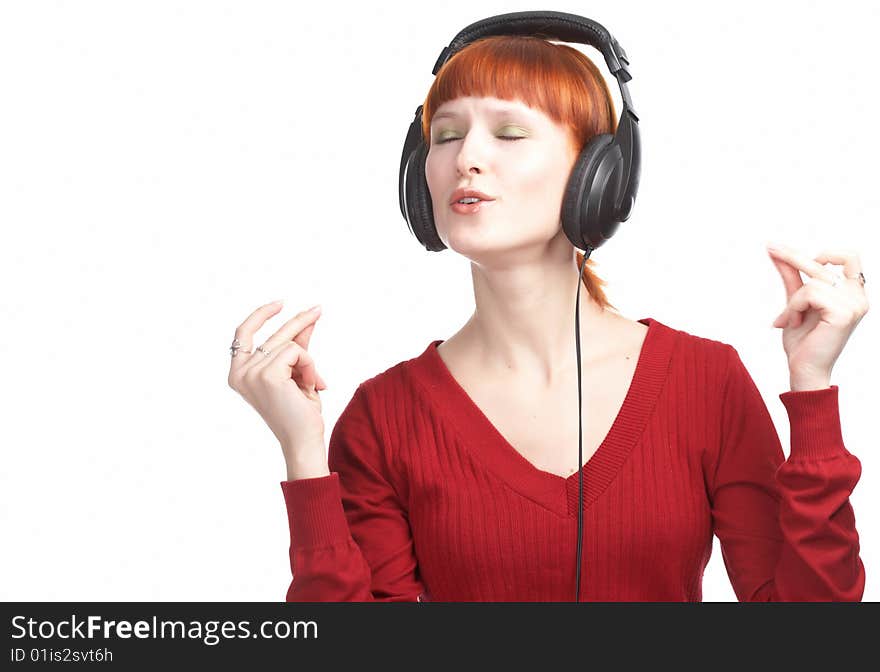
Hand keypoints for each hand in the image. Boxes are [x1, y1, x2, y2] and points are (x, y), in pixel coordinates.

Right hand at [227, 301, 328, 460]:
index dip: (261, 315)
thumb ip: (297, 347)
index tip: (281, 304)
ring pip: (291, 344)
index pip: (242, 333)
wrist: (303, 441)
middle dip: (300, 322)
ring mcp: (251, 373)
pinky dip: (310, 367)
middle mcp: (240, 373)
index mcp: (239, 373)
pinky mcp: (267, 374)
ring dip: (308, 364)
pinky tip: (310, 386)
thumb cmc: (299, 412)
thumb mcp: (297, 374)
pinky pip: (297, 352)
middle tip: (319, 309)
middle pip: (274, 335)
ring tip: (310, 386)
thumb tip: (307, 321)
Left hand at [767, 244, 868, 388]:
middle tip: (770, 248)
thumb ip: (791, 276)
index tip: (794, 252)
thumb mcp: (796, 301)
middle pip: (826, 263)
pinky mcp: (845, 313)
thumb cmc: (803, 340)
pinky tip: (794, 323)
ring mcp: (855, 304)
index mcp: (853, 293)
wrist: (803, 368)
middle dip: (793, 256)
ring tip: (790, 319)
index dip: (826, 251)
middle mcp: (859, 296)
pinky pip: (810, 294)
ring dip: (793, 301)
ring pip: (813, 282)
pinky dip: (794, 307)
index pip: (849, 258)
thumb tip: (777, 252)